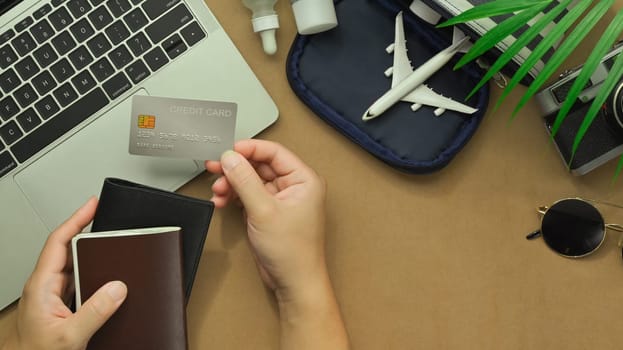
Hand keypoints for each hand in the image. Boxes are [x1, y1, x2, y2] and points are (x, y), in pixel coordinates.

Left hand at [2, 198, 127, 349]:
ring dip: (93, 256)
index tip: (92, 205)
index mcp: (41, 286)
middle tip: (107, 221)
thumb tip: (118, 287)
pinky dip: (93, 274)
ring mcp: (51, 296)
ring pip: (74, 265)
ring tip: (111, 246)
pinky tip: (105, 278)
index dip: (76, 219)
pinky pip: (78, 281)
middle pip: (68, 249)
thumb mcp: (69, 335)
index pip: (58, 241)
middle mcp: (44, 287)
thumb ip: (95, 312)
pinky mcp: (59, 305)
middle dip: (89, 233)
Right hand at [205, 139, 327, 297]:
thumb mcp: (264, 211)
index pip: (274, 153)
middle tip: (216, 167)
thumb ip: (245, 181)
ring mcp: (280, 200)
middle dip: (236, 168)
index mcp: (304, 180)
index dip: (249, 149)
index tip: (229, 150)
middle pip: (260, 166)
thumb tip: (231, 158)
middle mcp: (294, 187)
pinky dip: (234, 197)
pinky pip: (248, 196)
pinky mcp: (269, 212)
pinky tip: (222, 201)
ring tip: (218, 191)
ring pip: (251, 181)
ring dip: (232, 184)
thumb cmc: (293, 251)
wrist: (293, 282)